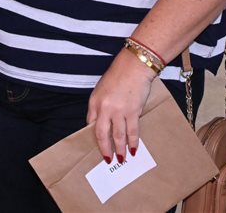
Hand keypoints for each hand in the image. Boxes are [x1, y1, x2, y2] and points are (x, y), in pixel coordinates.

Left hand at [87, 49, 156, 163]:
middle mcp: (105, 108)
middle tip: (108, 159)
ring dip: (120, 149)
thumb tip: (102, 121)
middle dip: (105, 149)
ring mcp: (119, 111)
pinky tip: (134, 149)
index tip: (97, 145)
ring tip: (122, 158)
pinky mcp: (133, 111)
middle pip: (102, 134)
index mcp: (95, 101)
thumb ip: (100, 104)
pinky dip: (133, 142)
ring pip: (118, 136)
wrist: (134, 66)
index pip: (90, 124)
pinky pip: (132, 131)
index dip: (94, 136)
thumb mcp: (102, 88)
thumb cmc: (119, 74)